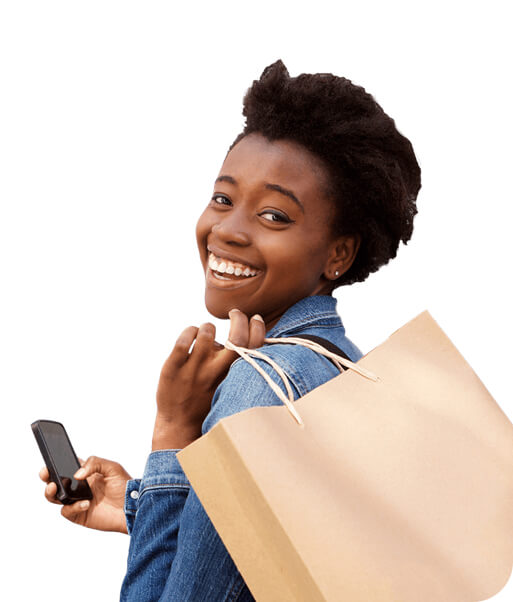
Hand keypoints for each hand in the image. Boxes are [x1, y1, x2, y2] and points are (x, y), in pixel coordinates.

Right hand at [39, 456, 131, 533]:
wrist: (133, 507)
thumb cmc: (124, 486)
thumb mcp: (112, 467)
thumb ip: (95, 463)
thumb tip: (77, 474)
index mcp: (86, 473)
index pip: (66, 466)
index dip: (57, 462)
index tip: (50, 459)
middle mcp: (79, 486)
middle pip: (56, 481)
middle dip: (47, 476)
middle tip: (45, 472)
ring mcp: (77, 501)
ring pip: (55, 497)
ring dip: (51, 492)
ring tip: (54, 487)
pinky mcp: (79, 515)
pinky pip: (67, 511)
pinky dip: (73, 506)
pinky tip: (86, 503)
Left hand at [153, 309, 265, 449]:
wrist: (179, 425)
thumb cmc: (208, 403)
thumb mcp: (230, 387)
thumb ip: (239, 367)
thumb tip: (250, 339)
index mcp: (232, 378)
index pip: (254, 347)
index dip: (258, 328)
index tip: (255, 318)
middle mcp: (215, 372)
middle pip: (237, 337)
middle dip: (239, 319)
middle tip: (235, 313)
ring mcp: (194, 369)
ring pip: (207, 331)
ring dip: (208, 327)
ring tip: (205, 333)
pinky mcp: (173, 367)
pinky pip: (184, 339)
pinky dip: (189, 331)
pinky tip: (191, 334)